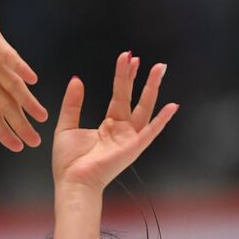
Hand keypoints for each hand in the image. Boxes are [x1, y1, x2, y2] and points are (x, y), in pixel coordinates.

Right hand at [0, 0, 45, 150]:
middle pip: (7, 103)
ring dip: (27, 100)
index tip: (16, 145)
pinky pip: (8, 55)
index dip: (4, 130)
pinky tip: (31, 79)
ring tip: (41, 116)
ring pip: (13, 83)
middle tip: (36, 140)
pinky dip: (19, 66)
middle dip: (21, 123)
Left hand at [52, 51, 176, 190]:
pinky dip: (162, 120)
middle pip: (133, 97)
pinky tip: (172, 106)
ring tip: (159, 68)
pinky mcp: (133, 148)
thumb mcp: (66, 126)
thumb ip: (73, 103)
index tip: (127, 58)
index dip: (123, 77)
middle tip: (139, 57)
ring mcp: (130, 139)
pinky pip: (151, 131)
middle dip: (137, 77)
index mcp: (108, 125)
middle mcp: (122, 130)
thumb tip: (77, 80)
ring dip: (152, 88)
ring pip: (144, 108)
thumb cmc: (68, 162)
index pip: (119, 95)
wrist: (72, 181)